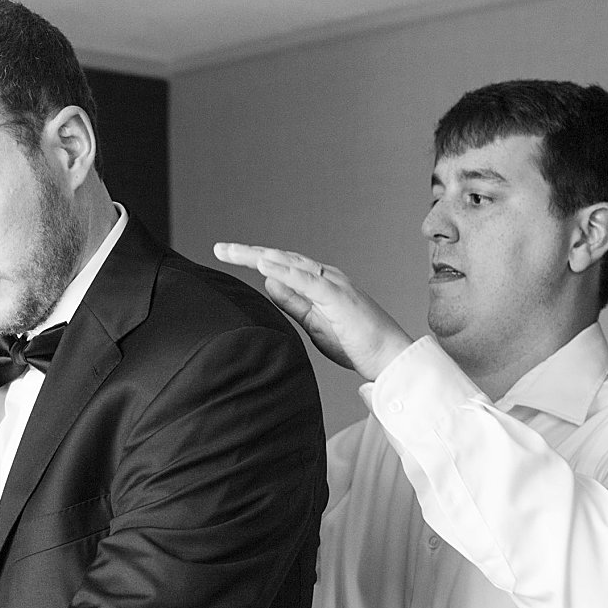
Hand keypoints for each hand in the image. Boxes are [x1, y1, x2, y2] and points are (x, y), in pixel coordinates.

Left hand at [212, 243, 412, 380]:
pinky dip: (285, 271)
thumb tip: (268, 284)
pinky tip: (263, 266)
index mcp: (319, 283)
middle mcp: (326, 277)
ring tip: (233, 252)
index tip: (225, 256)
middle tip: (219, 249)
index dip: (253, 260)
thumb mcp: (314, 323)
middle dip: (248, 253)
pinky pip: (307, 280)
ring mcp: (333, 284)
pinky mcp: (338, 297)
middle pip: (281, 259)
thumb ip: (293, 303)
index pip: (281, 266)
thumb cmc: (356, 344)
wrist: (389, 358)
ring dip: (260, 256)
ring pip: (290, 263)